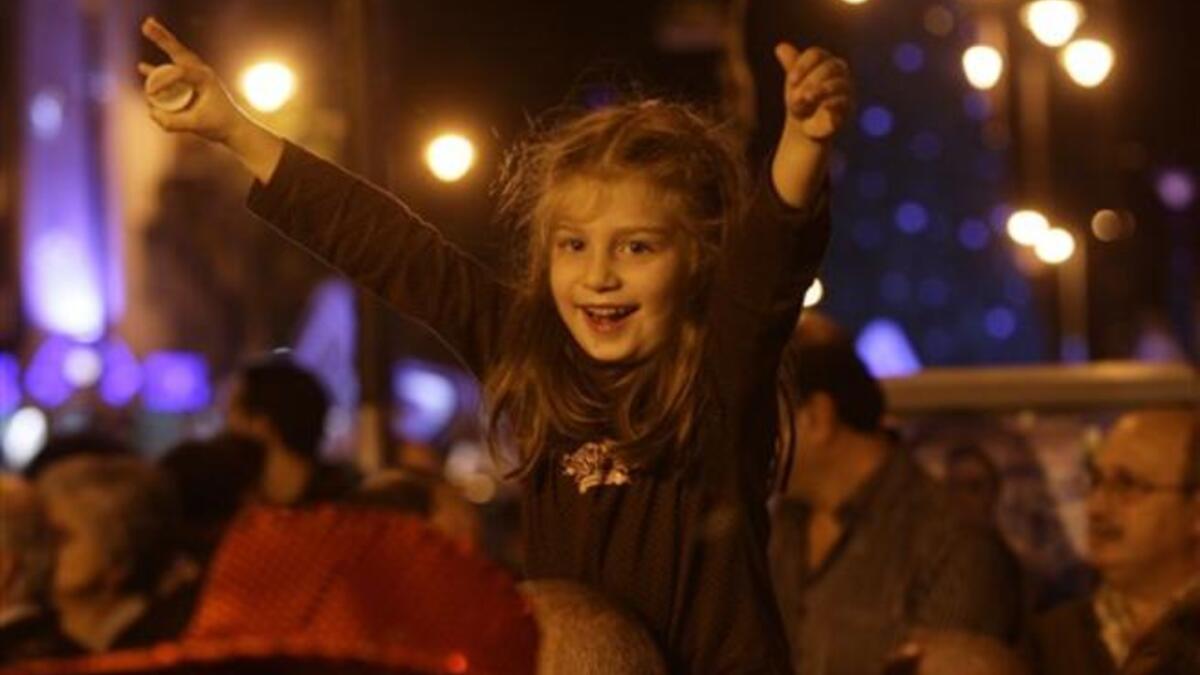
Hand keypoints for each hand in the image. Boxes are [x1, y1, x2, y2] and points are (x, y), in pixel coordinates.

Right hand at [139, 16, 283, 182]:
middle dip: (162, 37)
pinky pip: (172, 74)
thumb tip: (151, 112)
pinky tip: (142, 68)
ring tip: (147, 26)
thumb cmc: (219, 125)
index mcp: (205, 78)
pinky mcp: (191, 86)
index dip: (161, 80)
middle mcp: (200, 73)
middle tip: (147, 23)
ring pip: (176, 57)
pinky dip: (159, 71)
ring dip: (162, 42)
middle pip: (178, 51)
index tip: (150, 94)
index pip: (178, 71)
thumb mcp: (197, 125)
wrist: (235, 129)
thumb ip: (173, 122)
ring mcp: (196, 78)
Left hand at [774, 43, 852, 142]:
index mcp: (824, 61)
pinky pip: (844, 103)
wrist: (806, 127)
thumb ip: (792, 65)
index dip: (802, 65)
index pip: (815, 54)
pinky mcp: (849, 108)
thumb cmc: (801, 100)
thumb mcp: (795, 83)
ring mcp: (846, 90)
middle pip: (828, 67)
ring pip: (838, 84)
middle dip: (810, 81)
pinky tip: (822, 109)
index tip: (791, 81)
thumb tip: (780, 46)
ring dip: (820, 91)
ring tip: (806, 99)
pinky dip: (832, 105)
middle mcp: (839, 72)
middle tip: (795, 98)